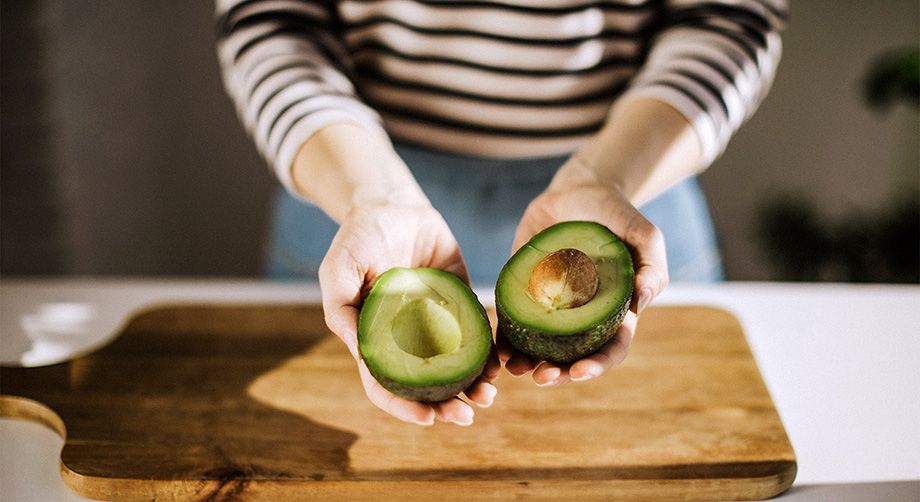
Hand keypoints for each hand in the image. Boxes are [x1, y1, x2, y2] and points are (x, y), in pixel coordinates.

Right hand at [319, 198, 499, 425]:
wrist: (393, 204)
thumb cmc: (358, 238)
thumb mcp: (339, 269)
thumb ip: (342, 309)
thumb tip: (362, 353)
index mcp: (375, 339)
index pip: (386, 385)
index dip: (405, 406)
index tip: (430, 418)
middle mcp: (406, 338)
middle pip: (425, 384)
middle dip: (446, 405)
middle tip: (468, 416)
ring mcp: (435, 323)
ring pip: (455, 366)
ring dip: (472, 386)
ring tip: (490, 395)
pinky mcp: (459, 303)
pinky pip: (476, 333)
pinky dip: (487, 352)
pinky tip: (499, 363)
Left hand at [502, 158, 668, 385]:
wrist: (577, 190)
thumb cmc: (616, 214)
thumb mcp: (643, 234)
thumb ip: (652, 266)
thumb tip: (642, 302)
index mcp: (614, 312)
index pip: (611, 348)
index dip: (598, 365)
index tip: (579, 373)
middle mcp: (582, 317)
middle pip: (572, 357)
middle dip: (558, 374)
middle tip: (541, 378)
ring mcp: (551, 307)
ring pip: (540, 347)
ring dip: (528, 364)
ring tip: (514, 370)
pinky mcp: (524, 291)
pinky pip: (513, 320)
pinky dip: (505, 338)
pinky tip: (497, 349)